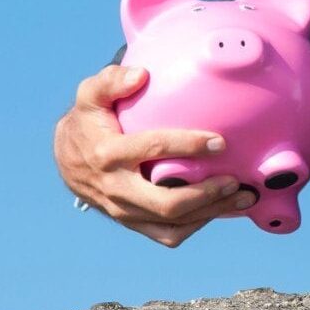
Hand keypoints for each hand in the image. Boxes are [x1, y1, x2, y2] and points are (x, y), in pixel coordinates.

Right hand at [53, 64, 255, 246]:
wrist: (65, 160)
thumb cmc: (88, 121)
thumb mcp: (91, 95)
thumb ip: (112, 81)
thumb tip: (141, 75)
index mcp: (108, 153)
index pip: (153, 149)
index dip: (189, 145)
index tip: (221, 142)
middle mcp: (116, 188)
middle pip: (166, 202)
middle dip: (207, 194)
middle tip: (236, 180)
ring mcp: (123, 210)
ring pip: (172, 223)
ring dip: (211, 212)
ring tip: (243, 197)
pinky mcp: (132, 222)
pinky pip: (168, 234)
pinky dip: (198, 224)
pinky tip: (221, 208)